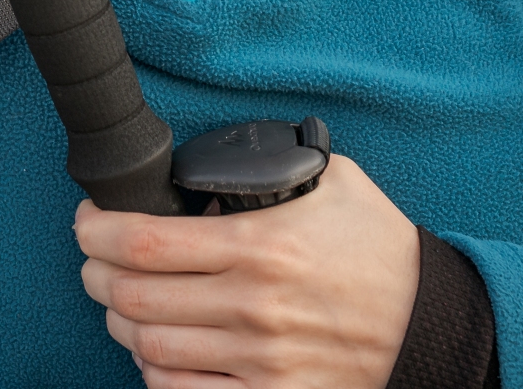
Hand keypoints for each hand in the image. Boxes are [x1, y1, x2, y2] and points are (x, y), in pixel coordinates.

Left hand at [75, 154, 419, 388]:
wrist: (434, 326)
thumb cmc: (383, 252)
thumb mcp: (336, 182)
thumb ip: (276, 162)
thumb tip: (224, 155)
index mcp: (260, 245)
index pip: (143, 241)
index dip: (96, 230)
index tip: (88, 221)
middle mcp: (251, 306)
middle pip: (132, 295)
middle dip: (96, 274)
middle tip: (96, 260)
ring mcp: (259, 360)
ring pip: (148, 347)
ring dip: (120, 322)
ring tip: (122, 301)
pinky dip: (155, 374)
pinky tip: (156, 352)